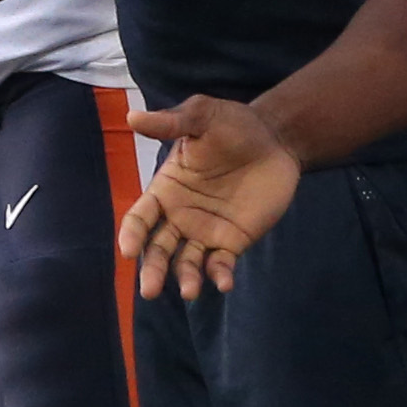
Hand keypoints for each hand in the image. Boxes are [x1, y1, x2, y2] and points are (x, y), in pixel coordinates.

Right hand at [119, 96, 299, 299]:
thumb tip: (132, 116)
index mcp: (165, 190)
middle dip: (151, 269)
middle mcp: (179, 216)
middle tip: (150, 290)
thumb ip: (171, 122)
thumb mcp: (202, 116)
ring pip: (186, 262)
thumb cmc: (234, 125)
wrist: (277, 139)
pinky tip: (223, 283)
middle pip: (157, 249)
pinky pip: (221, 263)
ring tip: (190, 290)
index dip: (132, 235)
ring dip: (185, 278)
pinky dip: (219, 275)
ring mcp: (206, 231)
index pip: (140, 218)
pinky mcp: (233, 241)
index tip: (129, 251)